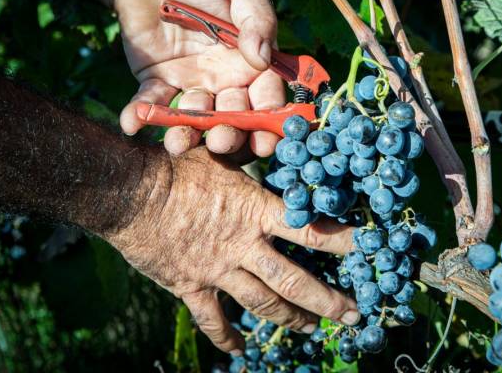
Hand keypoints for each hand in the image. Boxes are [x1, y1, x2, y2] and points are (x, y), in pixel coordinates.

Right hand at [105, 147, 359, 353]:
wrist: (130, 193)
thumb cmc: (178, 168)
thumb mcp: (222, 158)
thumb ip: (253, 164)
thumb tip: (280, 149)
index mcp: (255, 212)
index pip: (310, 229)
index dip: (344, 242)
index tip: (371, 251)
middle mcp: (243, 245)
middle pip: (294, 280)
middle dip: (328, 300)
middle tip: (354, 314)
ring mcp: (219, 270)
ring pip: (263, 304)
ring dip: (293, 319)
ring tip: (316, 329)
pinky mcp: (191, 287)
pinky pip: (213, 320)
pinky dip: (228, 339)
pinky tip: (242, 352)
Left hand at [115, 0, 282, 156]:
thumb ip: (257, 19)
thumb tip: (264, 59)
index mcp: (252, 62)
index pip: (267, 96)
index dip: (270, 120)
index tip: (267, 139)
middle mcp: (226, 79)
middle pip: (234, 117)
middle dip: (230, 135)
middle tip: (221, 141)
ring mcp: (192, 83)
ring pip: (195, 118)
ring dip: (188, 135)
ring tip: (177, 144)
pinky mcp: (157, 81)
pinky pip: (152, 103)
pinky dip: (141, 115)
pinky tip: (132, 122)